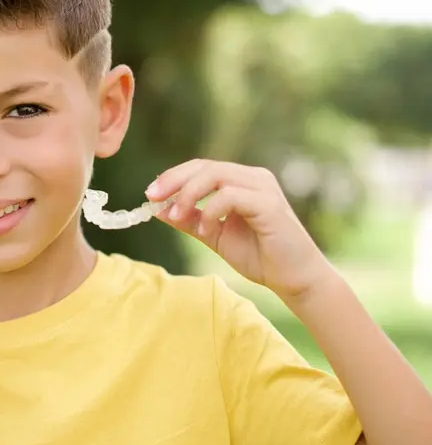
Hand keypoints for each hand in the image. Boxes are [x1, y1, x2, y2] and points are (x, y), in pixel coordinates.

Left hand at [145, 159, 333, 300]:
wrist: (293, 278)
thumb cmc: (259, 256)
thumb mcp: (213, 235)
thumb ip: (190, 220)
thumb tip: (158, 209)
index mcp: (241, 181)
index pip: (201, 168)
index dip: (173, 176)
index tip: (150, 193)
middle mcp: (253, 178)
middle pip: (205, 166)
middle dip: (174, 180)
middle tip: (153, 197)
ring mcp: (263, 188)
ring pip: (216, 175)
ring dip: (189, 195)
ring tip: (177, 217)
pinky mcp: (269, 203)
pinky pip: (230, 196)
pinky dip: (211, 210)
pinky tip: (206, 229)